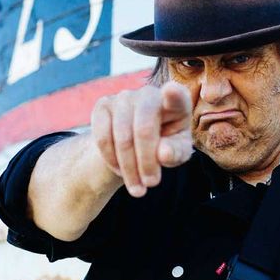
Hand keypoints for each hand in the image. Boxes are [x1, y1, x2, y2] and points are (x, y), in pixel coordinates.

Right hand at [90, 82, 193, 196]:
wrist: (137, 144)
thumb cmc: (166, 146)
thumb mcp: (177, 153)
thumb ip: (176, 153)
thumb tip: (163, 153)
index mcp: (176, 103)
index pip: (177, 96)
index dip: (173, 94)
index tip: (171, 91)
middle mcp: (149, 93)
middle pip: (144, 129)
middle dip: (146, 162)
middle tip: (151, 184)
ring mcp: (124, 97)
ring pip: (122, 137)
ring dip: (129, 168)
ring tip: (138, 188)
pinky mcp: (102, 105)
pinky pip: (102, 137)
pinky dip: (111, 159)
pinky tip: (121, 170)